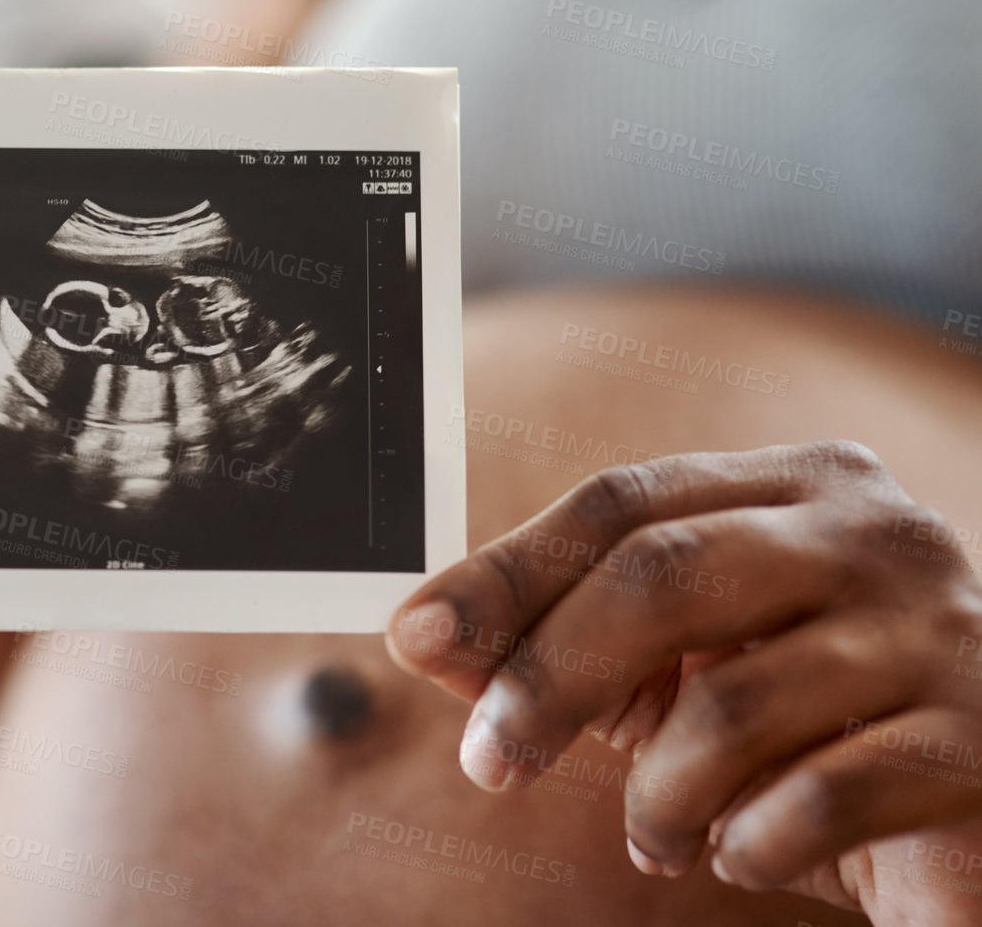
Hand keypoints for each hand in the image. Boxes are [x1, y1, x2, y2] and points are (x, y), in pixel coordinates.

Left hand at [388, 441, 981, 923]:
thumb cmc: (813, 728)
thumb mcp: (679, 678)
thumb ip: (561, 649)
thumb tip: (423, 637)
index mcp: (801, 486)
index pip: (622, 502)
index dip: (506, 569)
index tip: (412, 633)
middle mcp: (877, 534)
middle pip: (660, 573)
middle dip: (549, 675)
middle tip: (491, 762)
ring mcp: (941, 633)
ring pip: (730, 700)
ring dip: (661, 793)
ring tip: (659, 835)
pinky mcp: (977, 746)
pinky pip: (814, 797)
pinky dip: (748, 841)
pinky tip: (744, 852)